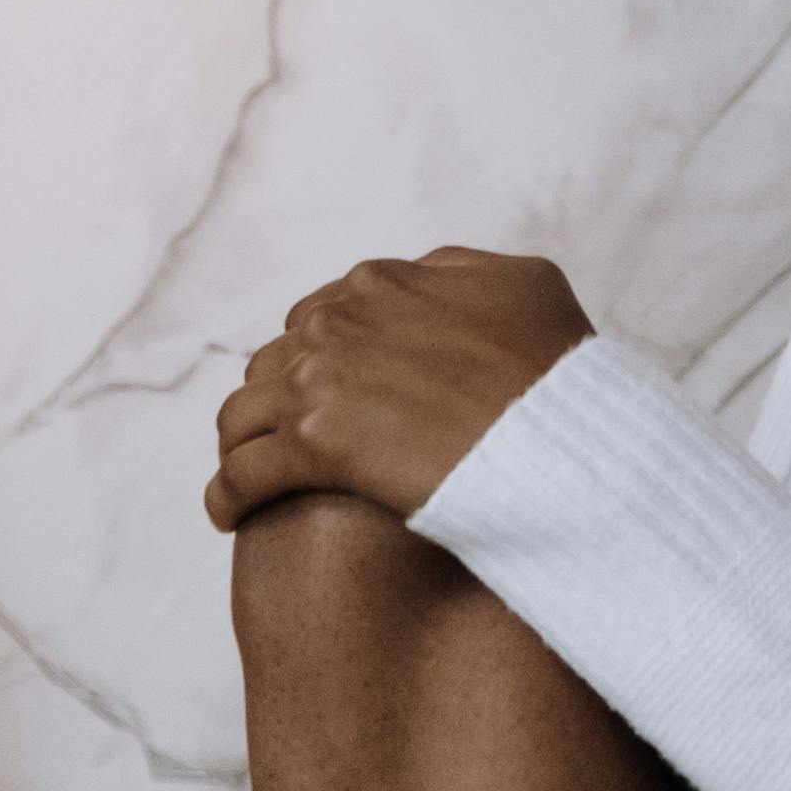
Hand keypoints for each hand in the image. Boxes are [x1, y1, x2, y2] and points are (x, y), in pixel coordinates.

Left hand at [206, 250, 591, 531]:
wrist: (562, 430)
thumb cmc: (556, 367)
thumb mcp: (522, 284)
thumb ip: (462, 274)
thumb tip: (429, 277)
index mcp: (381, 283)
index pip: (319, 316)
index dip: (319, 358)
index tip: (325, 393)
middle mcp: (337, 321)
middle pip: (273, 363)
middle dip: (275, 401)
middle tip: (285, 441)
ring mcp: (319, 381)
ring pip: (243, 414)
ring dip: (240, 445)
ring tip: (246, 478)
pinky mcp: (313, 445)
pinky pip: (242, 475)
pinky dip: (228, 496)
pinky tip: (228, 517)